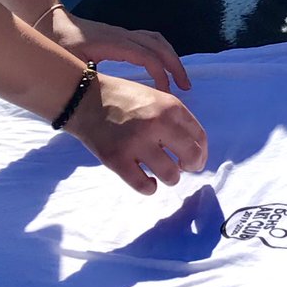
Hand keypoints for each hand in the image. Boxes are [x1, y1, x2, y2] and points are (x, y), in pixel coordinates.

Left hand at [48, 11, 190, 91]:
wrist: (51, 21)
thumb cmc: (58, 43)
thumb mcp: (69, 62)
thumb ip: (87, 77)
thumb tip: (106, 96)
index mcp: (114, 44)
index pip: (147, 56)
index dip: (160, 74)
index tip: (165, 94)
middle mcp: (123, 35)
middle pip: (159, 45)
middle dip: (175, 65)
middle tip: (185, 87)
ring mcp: (123, 33)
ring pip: (156, 40)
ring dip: (171, 57)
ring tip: (178, 79)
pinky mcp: (121, 35)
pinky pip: (149, 40)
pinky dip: (161, 52)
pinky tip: (162, 68)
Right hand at [66, 73, 207, 194]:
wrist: (84, 99)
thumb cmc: (123, 98)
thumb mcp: (155, 97)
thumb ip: (174, 119)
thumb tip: (194, 149)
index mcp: (170, 106)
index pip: (199, 136)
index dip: (202, 152)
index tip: (196, 158)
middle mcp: (157, 123)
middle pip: (192, 156)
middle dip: (192, 166)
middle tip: (183, 168)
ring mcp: (137, 142)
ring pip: (171, 175)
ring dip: (171, 178)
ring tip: (162, 173)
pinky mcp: (117, 160)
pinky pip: (143, 186)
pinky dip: (150, 188)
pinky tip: (147, 183)